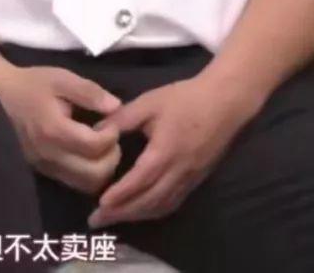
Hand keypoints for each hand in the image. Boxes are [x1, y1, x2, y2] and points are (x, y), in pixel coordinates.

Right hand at [0, 66, 122, 194]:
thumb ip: (90, 92)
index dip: (112, 134)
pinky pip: (75, 183)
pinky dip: (88, 173)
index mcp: (53, 129)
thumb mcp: (63, 78)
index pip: (95, 145)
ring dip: (101, 168)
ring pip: (87, 184)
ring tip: (99, 147)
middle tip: (108, 137)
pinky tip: (86, 154)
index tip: (110, 120)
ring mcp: (44, 166)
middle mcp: (48, 154)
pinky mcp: (43, 171)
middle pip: (95, 173)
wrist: (3, 94)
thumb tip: (116, 107)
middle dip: (111, 156)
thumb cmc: (34, 84)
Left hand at [90, 74, 262, 227]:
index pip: (139, 181)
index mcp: (165, 152)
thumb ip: (120, 119)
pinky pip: (174, 202)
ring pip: (162, 205)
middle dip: (122, 213)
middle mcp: (179, 171)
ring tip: (113, 220)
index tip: (100, 205)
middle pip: (149, 200)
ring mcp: (191, 177)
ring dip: (137, 216)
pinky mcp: (197, 179)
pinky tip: (140, 212)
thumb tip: (94, 132)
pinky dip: (154, 211)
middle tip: (97, 221)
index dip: (120, 195)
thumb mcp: (147, 103)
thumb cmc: (184, 99)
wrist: (226, 101)